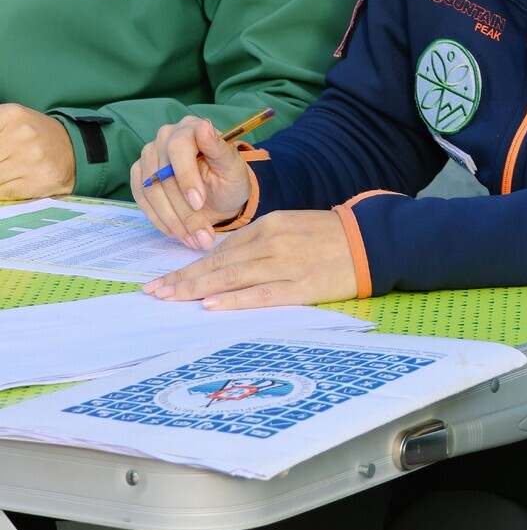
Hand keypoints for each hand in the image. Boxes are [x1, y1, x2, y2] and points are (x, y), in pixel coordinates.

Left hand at [0, 106, 75, 199]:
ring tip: (8, 171)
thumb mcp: (11, 121)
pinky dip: (2, 191)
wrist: (75, 151)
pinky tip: (11, 182)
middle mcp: (22, 134)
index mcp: (11, 115)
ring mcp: (30, 158)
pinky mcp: (37, 180)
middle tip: (4, 163)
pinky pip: (2, 192)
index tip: (0, 154)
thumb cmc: (36, 137)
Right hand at [132, 117, 250, 251]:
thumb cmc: (229, 178)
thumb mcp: (233, 167)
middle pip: (164, 176)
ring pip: (152, 192)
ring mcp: (149, 156)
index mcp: (189, 128)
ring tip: (194, 240)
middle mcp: (165, 137)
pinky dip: (160, 220)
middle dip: (184, 211)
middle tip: (202, 235)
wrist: (221, 195)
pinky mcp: (140, 175)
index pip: (178, 148)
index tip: (199, 203)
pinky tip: (178, 233)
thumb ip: (218, 148)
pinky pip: (142, 200)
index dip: (186, 177)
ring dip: (173, 221)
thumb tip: (204, 125)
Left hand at [144, 211, 356, 309]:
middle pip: (219, 263)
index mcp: (268, 225)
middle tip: (154, 292)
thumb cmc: (327, 237)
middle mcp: (272, 242)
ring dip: (198, 289)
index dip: (189, 266)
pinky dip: (234, 300)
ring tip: (171, 299)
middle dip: (183, 279)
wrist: (369, 242)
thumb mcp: (289, 227)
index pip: (220, 250)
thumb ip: (257, 242)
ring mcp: (286, 264)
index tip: (164, 281)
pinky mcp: (301, 286)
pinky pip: (261, 294)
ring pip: (233, 277)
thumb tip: (221, 263)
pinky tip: (211, 305)